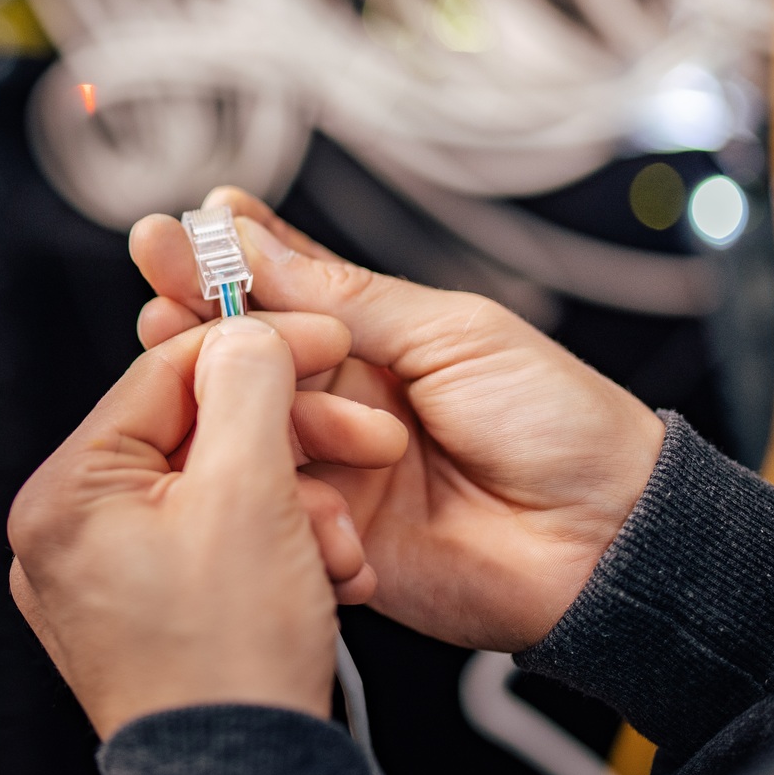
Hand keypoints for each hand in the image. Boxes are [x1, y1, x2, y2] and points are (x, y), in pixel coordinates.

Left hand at [8, 313, 407, 737]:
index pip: (167, 373)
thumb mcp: (251, 495)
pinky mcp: (148, 613)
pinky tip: (321, 577)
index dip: (258, 347)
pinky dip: (279, 548)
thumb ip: (248, 389)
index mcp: (68, 493)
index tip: (322, 339)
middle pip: (200, 434)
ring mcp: (106, 578)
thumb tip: (245, 333)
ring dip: (297, 507)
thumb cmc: (230, 666)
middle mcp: (70, 534)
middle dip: (291, 451)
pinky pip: (218, 542)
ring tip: (333, 551)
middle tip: (357, 446)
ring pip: (220, 489)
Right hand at [131, 189, 665, 652]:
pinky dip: (259, 484)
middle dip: (194, 327)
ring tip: (219, 377)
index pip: (279, 289)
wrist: (613, 541)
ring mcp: (333, 470)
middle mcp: (343, 398)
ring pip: (244, 429)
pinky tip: (256, 460)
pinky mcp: (331, 539)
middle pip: (243, 358)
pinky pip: (270, 510)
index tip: (170, 233)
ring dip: (227, 402)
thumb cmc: (560, 423)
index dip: (221, 262)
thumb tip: (249, 240)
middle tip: (160, 302)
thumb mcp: (452, 333)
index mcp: (377, 337)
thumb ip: (345, 299)